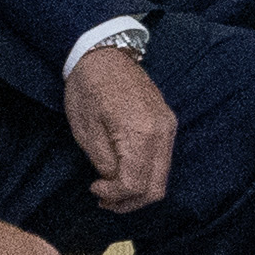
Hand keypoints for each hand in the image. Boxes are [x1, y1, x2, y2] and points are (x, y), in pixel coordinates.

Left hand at [65, 42, 176, 211]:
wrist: (102, 53)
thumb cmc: (88, 88)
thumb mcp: (86, 131)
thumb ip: (104, 163)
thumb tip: (114, 184)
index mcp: (140, 133)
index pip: (135, 184)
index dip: (115, 196)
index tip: (95, 190)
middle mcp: (162, 132)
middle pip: (155, 188)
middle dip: (129, 202)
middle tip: (105, 201)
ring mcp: (168, 127)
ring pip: (162, 177)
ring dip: (138, 191)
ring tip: (112, 190)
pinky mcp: (167, 123)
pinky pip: (162, 160)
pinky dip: (145, 174)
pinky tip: (124, 172)